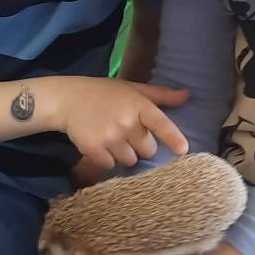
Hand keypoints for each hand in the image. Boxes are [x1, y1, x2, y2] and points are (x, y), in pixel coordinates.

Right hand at [54, 78, 188, 171]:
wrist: (67, 99)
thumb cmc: (105, 93)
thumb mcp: (133, 88)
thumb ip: (161, 95)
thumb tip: (187, 94)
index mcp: (138, 104)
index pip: (159, 123)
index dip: (172, 137)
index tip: (182, 150)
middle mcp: (125, 121)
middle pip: (148, 150)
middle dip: (140, 145)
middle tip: (126, 131)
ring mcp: (108, 136)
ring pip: (130, 160)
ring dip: (123, 153)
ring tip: (111, 136)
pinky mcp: (93, 149)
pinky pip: (111, 165)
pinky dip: (106, 159)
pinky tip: (99, 143)